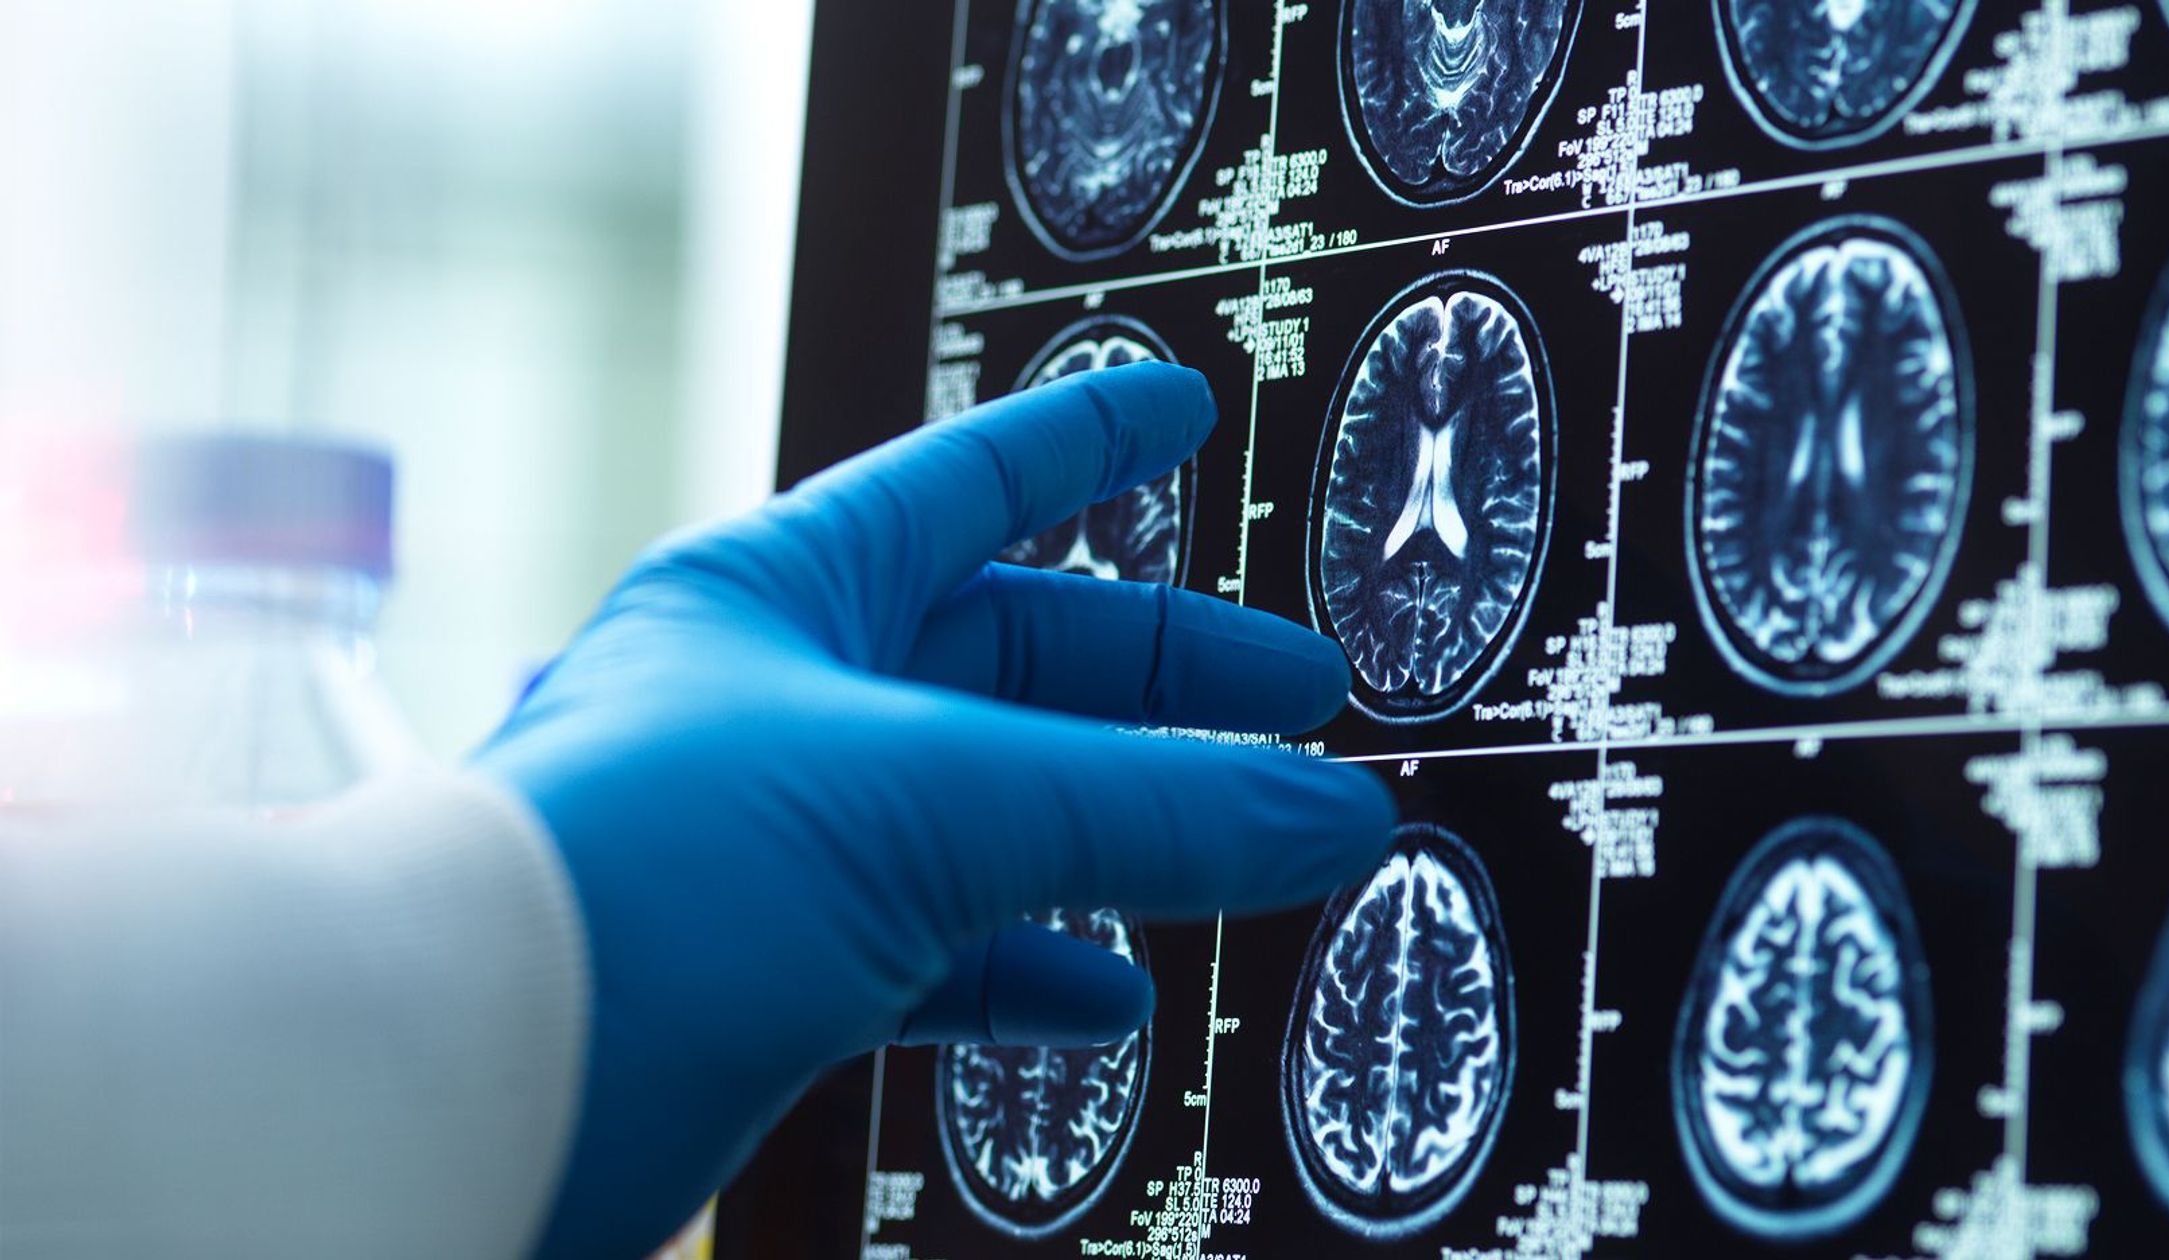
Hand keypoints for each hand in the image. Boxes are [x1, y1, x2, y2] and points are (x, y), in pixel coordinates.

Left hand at [477, 362, 1395, 1256]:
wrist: (460, 1081)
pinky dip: (1036, 969)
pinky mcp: (769, 974)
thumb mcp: (923, 801)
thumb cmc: (632, 878)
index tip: (1177, 412)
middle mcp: (776, 701)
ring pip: (989, 813)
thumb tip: (1332, 816)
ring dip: (1120, 834)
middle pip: (1008, 657)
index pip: (968, 480)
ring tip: (1244, 844)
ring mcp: (775, 841)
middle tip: (1293, 695)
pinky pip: (941, 949)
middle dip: (1157, 677)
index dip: (1085, 441)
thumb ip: (1144, 807)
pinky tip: (1111, 995)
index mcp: (782, 590)